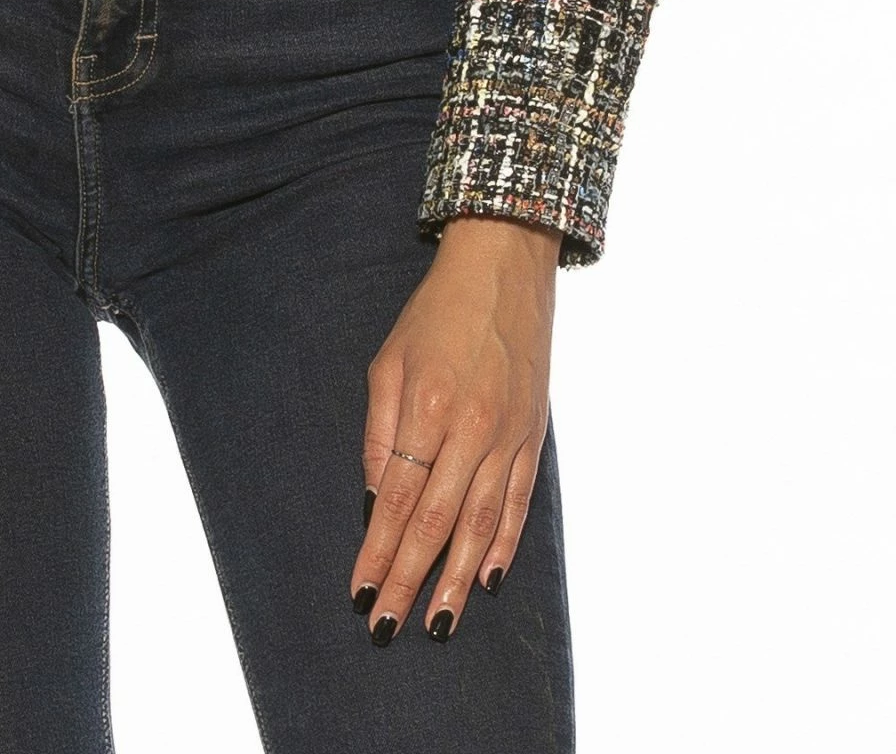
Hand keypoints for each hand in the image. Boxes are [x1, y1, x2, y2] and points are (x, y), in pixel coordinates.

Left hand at [349, 214, 560, 643]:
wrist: (504, 267)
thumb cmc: (435, 313)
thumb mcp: (387, 361)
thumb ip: (379, 434)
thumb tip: (373, 502)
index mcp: (425, 407)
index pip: (395, 499)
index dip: (378, 552)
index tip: (360, 593)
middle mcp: (471, 428)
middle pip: (435, 523)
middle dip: (410, 580)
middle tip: (387, 627)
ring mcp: (508, 435)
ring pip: (480, 525)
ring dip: (457, 579)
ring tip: (438, 623)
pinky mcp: (534, 436)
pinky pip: (517, 503)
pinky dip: (503, 545)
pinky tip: (487, 578)